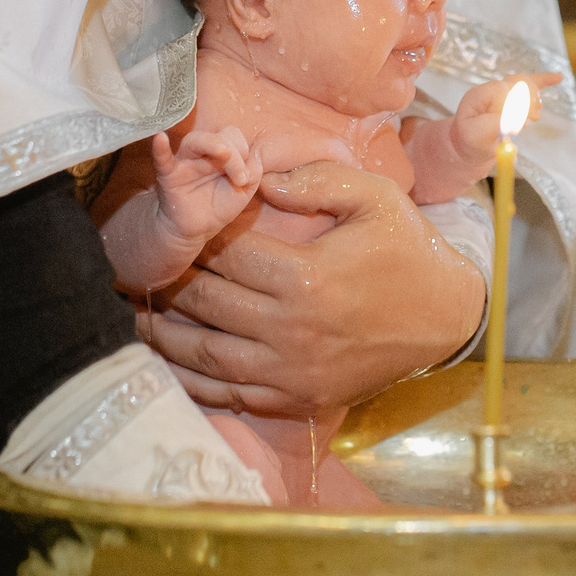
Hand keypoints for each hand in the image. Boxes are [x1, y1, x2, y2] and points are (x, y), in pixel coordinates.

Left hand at [138, 161, 485, 417]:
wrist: (446, 318)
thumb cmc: (408, 250)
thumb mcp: (375, 198)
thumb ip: (315, 181)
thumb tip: (256, 177)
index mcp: (306, 276)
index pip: (227, 255)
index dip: (194, 239)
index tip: (173, 226)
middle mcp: (292, 328)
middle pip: (207, 304)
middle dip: (166, 284)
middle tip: (128, 269)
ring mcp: (292, 369)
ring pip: (206, 354)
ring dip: (163, 335)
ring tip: (130, 314)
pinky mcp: (296, 397)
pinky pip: (229, 393)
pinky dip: (190, 382)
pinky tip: (164, 364)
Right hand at [150, 126, 259, 246]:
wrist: (197, 229)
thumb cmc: (218, 206)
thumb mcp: (243, 191)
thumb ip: (253, 172)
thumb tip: (256, 154)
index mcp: (220, 153)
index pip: (233, 137)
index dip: (243, 151)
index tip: (245, 178)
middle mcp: (202, 153)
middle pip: (219, 135)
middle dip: (235, 155)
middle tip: (240, 179)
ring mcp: (185, 162)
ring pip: (195, 140)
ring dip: (212, 144)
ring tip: (224, 153)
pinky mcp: (169, 176)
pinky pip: (162, 159)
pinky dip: (160, 149)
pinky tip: (160, 138)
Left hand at [449, 72, 564, 156]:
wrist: (469, 145)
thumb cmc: (471, 141)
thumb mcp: (477, 136)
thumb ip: (494, 124)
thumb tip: (515, 117)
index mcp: (479, 95)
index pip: (502, 89)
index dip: (513, 106)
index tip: (517, 124)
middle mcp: (491, 89)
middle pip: (517, 82)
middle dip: (529, 100)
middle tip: (533, 118)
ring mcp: (503, 90)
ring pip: (526, 84)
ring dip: (535, 99)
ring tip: (535, 116)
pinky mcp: (513, 96)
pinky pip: (530, 84)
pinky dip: (544, 81)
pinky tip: (558, 78)